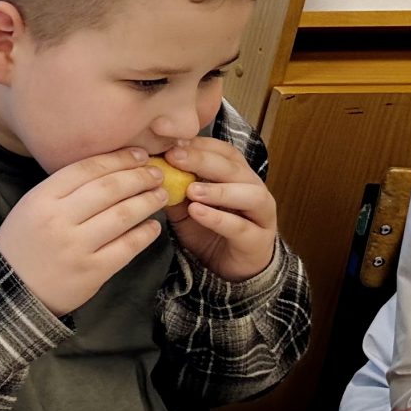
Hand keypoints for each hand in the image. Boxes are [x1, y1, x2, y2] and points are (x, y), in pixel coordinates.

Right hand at [0, 149, 169, 315]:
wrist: (12, 287)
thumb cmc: (25, 242)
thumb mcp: (32, 206)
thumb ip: (63, 189)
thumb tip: (111, 169)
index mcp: (42, 199)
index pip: (87, 169)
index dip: (118, 159)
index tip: (139, 155)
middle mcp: (58, 220)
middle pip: (109, 189)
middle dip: (139, 177)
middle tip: (157, 173)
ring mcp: (76, 247)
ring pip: (122, 216)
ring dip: (147, 202)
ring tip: (160, 195)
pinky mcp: (91, 271)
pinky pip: (126, 247)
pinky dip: (145, 234)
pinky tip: (153, 226)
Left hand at [160, 137, 276, 282]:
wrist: (228, 267)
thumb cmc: (207, 229)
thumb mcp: (186, 204)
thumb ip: (174, 186)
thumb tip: (149, 167)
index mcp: (237, 175)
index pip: (224, 151)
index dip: (200, 145)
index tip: (172, 143)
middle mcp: (253, 189)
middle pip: (234, 168)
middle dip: (204, 161)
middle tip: (176, 158)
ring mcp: (261, 215)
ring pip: (249, 195)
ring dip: (218, 190)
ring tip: (191, 190)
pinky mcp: (258, 240)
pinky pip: (240, 226)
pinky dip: (218, 218)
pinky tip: (197, 212)